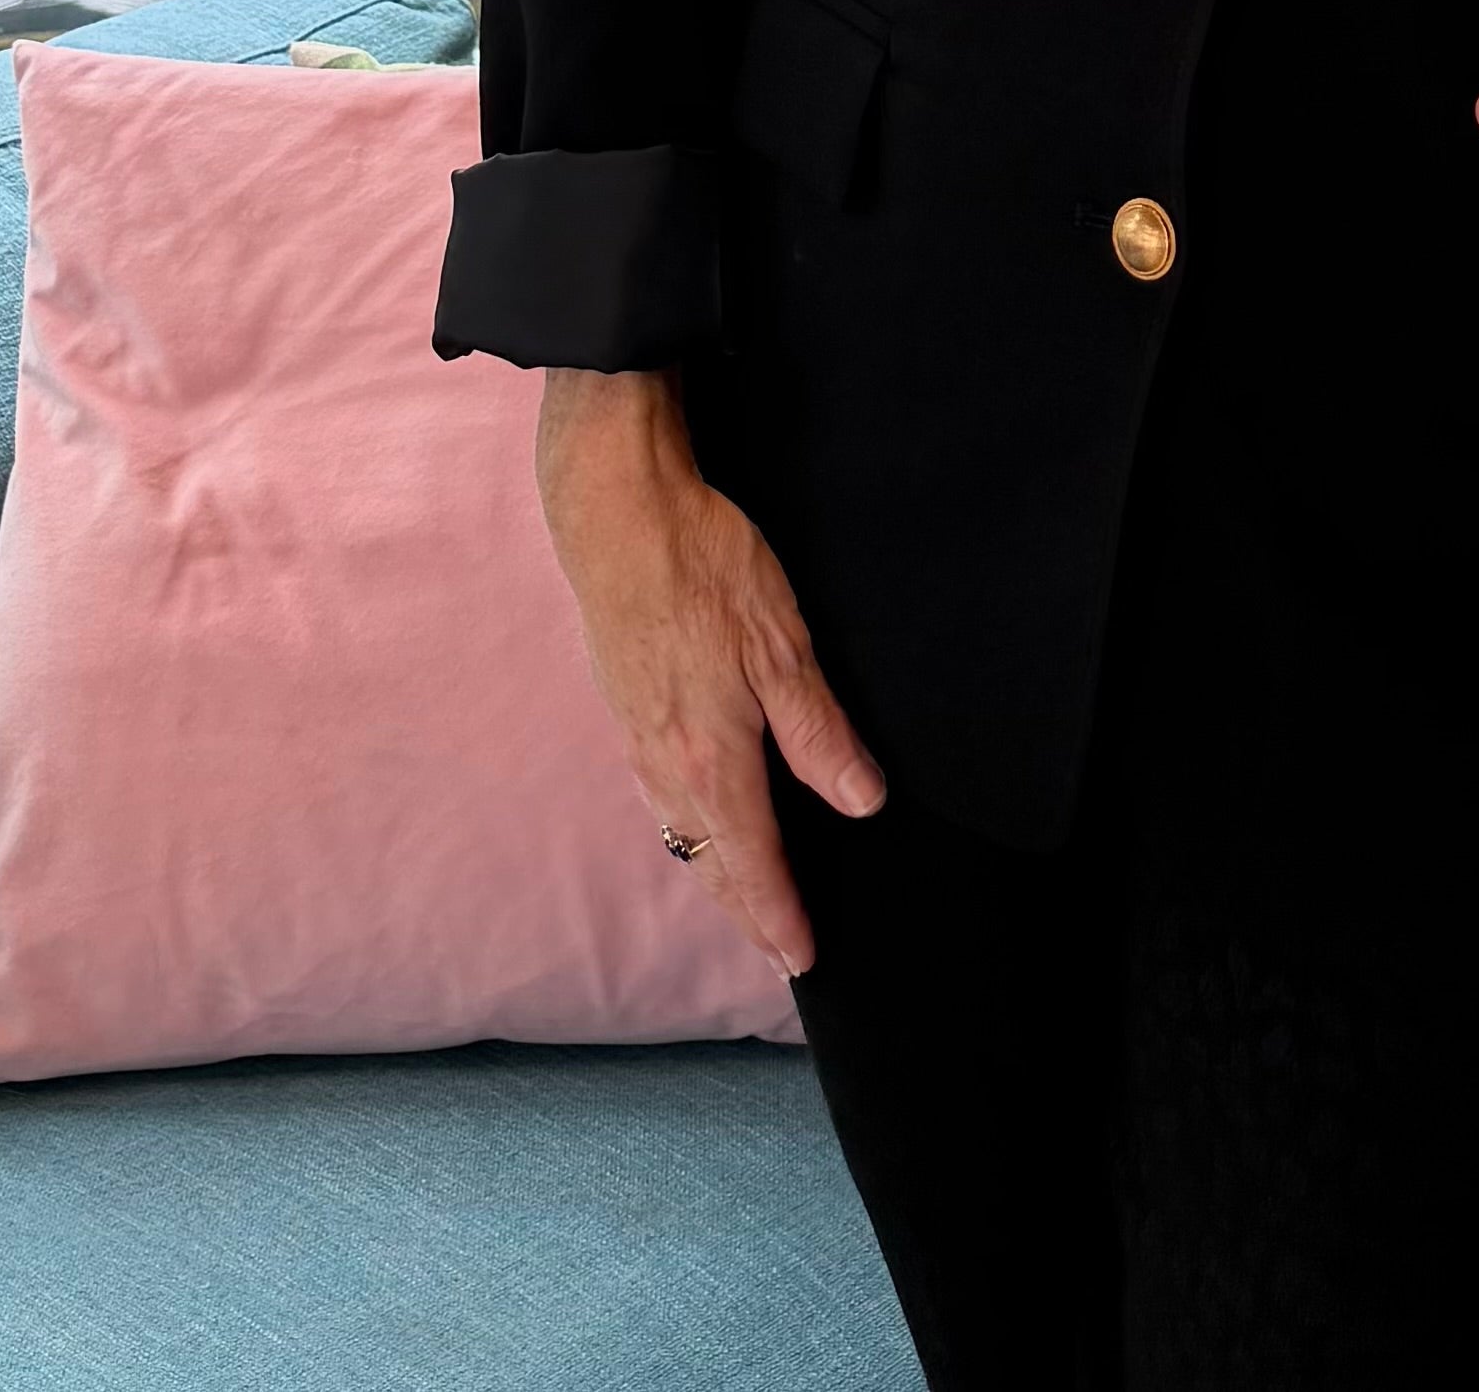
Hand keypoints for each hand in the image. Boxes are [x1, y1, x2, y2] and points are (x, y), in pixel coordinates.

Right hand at [534, 367, 882, 978]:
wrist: (616, 517)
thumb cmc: (702, 570)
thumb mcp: (781, 647)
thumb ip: (819, 733)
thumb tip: (862, 803)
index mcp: (711, 760)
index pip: (754, 864)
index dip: (780, 917)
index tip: (803, 961)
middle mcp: (666, 767)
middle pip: (710, 864)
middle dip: (747, 911)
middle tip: (780, 951)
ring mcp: (638, 741)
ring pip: (681, 833)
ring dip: (716, 875)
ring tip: (748, 899)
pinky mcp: (626, 711)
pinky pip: (659, 798)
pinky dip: (688, 829)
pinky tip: (699, 819)